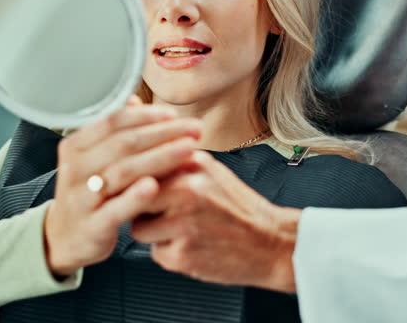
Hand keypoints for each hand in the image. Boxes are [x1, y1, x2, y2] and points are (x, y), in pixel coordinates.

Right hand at [44, 95, 201, 275]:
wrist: (64, 238)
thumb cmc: (89, 194)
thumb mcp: (96, 160)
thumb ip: (115, 132)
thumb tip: (134, 100)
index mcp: (76, 146)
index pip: (115, 121)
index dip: (147, 116)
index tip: (175, 115)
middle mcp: (76, 168)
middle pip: (124, 143)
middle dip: (163, 134)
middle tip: (195, 129)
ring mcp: (81, 197)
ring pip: (123, 171)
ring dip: (159, 158)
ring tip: (189, 150)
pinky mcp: (91, 226)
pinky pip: (114, 209)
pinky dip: (135, 196)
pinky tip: (156, 186)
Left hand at [130, 150, 301, 292]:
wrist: (272, 243)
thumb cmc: (239, 208)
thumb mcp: (211, 171)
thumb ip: (175, 160)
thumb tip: (140, 152)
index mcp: (192, 164)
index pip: (141, 165)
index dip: (136, 181)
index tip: (136, 187)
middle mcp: (187, 190)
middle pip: (134, 196)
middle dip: (141, 207)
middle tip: (161, 212)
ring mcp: (184, 223)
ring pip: (139, 229)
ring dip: (154, 234)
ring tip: (182, 231)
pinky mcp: (184, 254)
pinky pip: (155, 254)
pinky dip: (169, 255)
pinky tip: (193, 247)